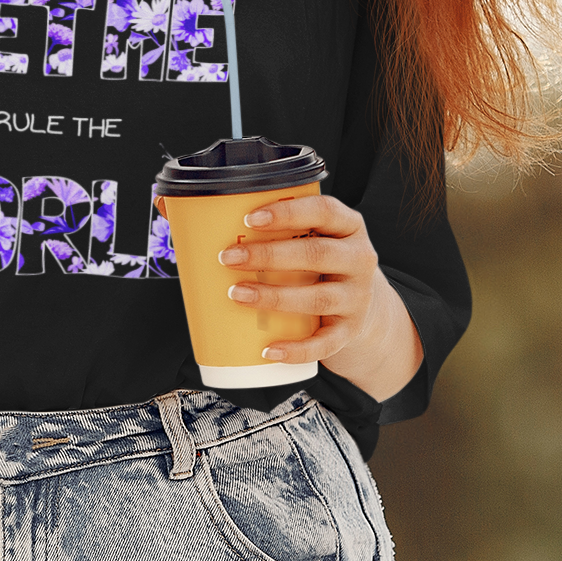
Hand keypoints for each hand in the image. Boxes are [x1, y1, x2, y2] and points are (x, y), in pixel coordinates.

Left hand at [217, 194, 383, 366]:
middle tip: (229, 257)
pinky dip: (296, 349)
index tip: (249, 219)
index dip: (287, 213)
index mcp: (348, 226)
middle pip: (316, 254)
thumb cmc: (322, 264)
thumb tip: (198, 219)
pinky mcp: (349, 331)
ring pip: (317, 298)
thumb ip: (277, 228)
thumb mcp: (313, 237)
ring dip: (274, 297)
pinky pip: (324, 343)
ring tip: (237, 294)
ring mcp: (357, 297)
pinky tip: (268, 349)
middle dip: (269, 256)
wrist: (364, 307)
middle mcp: (358, 259)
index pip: (323, 210)